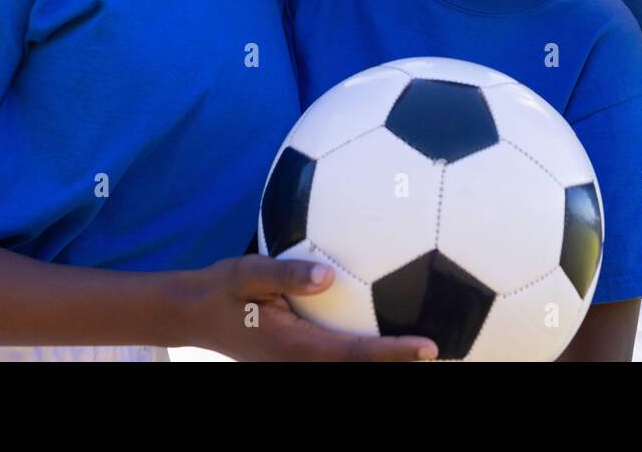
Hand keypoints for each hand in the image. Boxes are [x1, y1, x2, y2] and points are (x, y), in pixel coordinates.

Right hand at [180, 255, 436, 360]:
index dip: (392, 354)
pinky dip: (367, 351)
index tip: (428, 348)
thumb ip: (284, 273)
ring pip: (350, 366)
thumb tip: (325, 276)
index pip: (354, 355)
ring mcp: (300, 363)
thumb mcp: (245, 272)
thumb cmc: (222, 289)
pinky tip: (389, 333)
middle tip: (446, 350)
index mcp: (295, 347)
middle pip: (360, 369)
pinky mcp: (300, 356)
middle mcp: (302, 362)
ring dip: (386, 360)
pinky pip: (340, 357)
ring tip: (428, 348)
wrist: (195, 313)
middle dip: (399, 364)